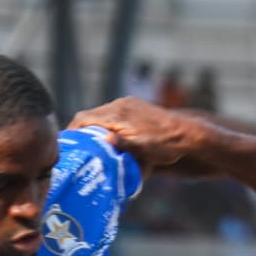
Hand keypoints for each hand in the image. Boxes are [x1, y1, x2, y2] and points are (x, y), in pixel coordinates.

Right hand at [68, 98, 200, 169]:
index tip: (66, 146)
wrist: (189, 135)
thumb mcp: (145, 149)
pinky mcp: (136, 108)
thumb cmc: (167, 145)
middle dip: (81, 132)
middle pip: (90, 117)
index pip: (83, 118)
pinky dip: (106, 126)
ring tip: (90, 147)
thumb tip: (107, 138)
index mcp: (118, 113)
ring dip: (94, 130)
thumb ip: (125, 144)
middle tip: (75, 150)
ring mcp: (129, 105)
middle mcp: (120, 105)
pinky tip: (109, 140)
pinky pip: (113, 116)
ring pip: (102, 116)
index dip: (72, 132)